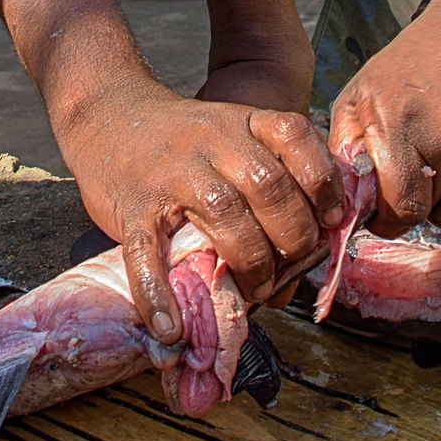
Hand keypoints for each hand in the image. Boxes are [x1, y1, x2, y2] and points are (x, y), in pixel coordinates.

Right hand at [62, 78, 343, 342]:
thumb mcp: (232, 141)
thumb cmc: (183, 143)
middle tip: (291, 266)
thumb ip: (270, 188)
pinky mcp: (133, 206)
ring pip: (224, 214)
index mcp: (244, 123)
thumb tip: (297, 272)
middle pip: (268, 186)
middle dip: (292, 235)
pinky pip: (146, 253)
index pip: (295, 136)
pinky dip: (158, 293)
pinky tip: (170, 325)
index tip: (332, 219)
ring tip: (255, 291)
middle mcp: (213, 141)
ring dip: (250, 261)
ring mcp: (172, 173)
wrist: (108, 114)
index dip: (323, 181)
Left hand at [328, 0, 440, 234]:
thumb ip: (344, 150)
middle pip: (433, 216)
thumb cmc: (412, 68)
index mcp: (402, 120)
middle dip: (419, 203)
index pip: (401, 209)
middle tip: (418, 171)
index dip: (389, 220)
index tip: (385, 212)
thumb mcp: (360, 94)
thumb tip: (341, 206)